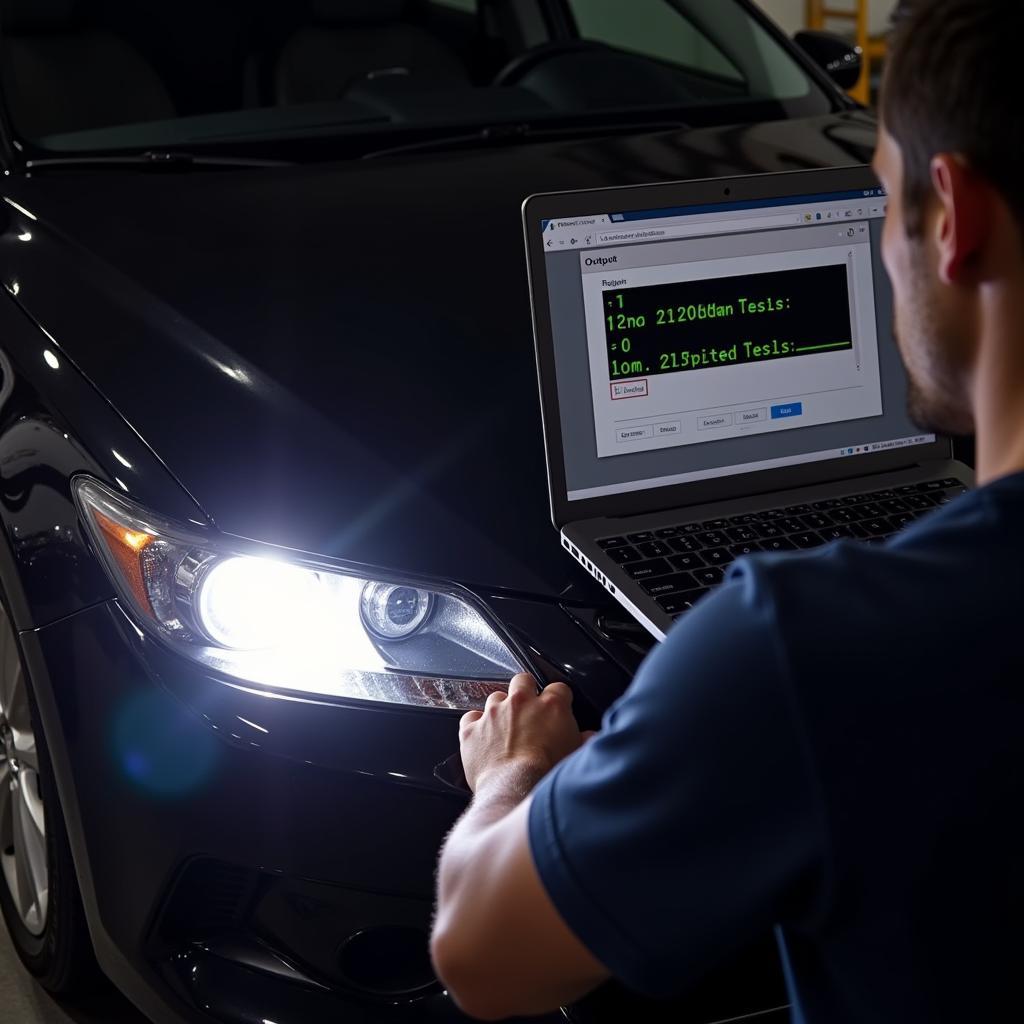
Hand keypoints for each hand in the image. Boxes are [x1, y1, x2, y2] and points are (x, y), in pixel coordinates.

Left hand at [459, 673, 593, 792]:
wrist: (515, 791)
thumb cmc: (546, 777)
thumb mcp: (576, 756)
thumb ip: (584, 740)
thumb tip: (588, 738)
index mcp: (551, 706)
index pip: (558, 688)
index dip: (558, 698)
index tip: (556, 709)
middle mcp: (521, 703)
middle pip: (523, 680)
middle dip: (525, 691)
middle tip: (527, 710)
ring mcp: (493, 714)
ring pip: (495, 697)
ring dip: (500, 710)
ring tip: (504, 730)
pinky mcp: (472, 729)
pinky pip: (470, 718)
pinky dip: (475, 726)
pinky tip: (482, 738)